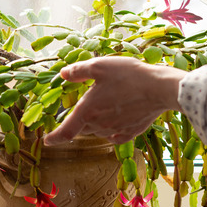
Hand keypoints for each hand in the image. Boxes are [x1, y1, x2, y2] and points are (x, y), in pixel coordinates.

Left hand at [44, 57, 185, 145]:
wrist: (160, 89)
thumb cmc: (129, 75)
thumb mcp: (100, 66)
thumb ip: (78, 71)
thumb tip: (63, 74)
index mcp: (87, 111)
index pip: (65, 131)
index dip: (54, 138)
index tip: (46, 141)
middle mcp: (99, 124)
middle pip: (82, 129)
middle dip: (79, 122)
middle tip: (86, 106)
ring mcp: (116, 130)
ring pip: (98, 131)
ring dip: (96, 123)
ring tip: (105, 105)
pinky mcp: (131, 132)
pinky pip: (115, 136)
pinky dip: (111, 130)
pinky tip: (116, 121)